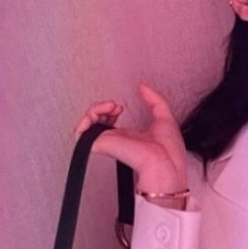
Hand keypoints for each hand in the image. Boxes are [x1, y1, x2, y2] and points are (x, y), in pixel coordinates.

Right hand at [73, 82, 188, 208]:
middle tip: (115, 106)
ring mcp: (106, 142)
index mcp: (126, 136)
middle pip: (95, 120)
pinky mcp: (100, 144)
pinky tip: (99, 114)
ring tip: (110, 107)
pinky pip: (80, 134)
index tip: (120, 107)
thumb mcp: (164, 116)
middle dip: (101, 107)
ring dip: (94, 109)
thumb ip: (154, 99)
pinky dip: (84, 120)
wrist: (163, 162)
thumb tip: (142, 86)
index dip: (110, 109)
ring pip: (86, 124)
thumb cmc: (166, 149)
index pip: (108, 120)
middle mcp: (114, 140)